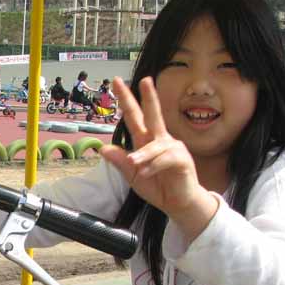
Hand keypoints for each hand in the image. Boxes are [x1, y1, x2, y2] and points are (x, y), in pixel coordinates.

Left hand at [101, 77, 216, 229]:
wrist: (178, 204)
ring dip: (143, 154)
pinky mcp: (182, 159)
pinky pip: (165, 158)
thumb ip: (120, 162)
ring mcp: (173, 148)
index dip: (126, 100)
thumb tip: (103, 148)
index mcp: (146, 142)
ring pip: (155, 144)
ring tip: (134, 163)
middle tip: (144, 80)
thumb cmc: (158, 187)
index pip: (134, 117)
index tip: (117, 83)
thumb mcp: (132, 176)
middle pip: (153, 115)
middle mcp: (160, 140)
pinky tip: (146, 172)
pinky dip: (153, 166)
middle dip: (148, 97)